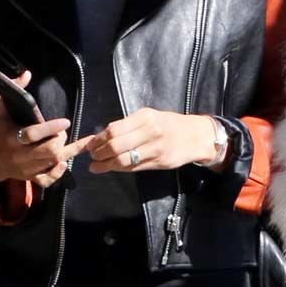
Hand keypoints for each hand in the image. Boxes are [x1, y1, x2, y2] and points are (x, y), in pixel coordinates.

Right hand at [0, 72, 69, 188]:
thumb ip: (12, 90)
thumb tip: (27, 74)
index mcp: (12, 138)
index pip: (33, 134)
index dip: (51, 127)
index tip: (65, 121)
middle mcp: (21, 155)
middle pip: (48, 151)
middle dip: (60, 140)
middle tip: (62, 132)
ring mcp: (27, 169)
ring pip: (52, 163)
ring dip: (65, 151)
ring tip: (73, 142)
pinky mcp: (31, 178)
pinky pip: (48, 180)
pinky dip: (58, 173)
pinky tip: (65, 163)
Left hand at [79, 108, 226, 174]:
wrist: (196, 136)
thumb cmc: (169, 125)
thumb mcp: (149, 117)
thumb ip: (127, 126)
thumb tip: (100, 137)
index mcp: (145, 117)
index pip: (114, 130)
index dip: (98, 140)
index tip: (89, 145)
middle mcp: (151, 132)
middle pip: (116, 146)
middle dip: (99, 153)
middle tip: (92, 156)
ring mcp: (156, 149)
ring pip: (124, 160)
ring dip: (106, 165)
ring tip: (96, 166)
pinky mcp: (159, 163)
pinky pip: (134, 168)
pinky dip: (119, 169)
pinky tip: (111, 168)